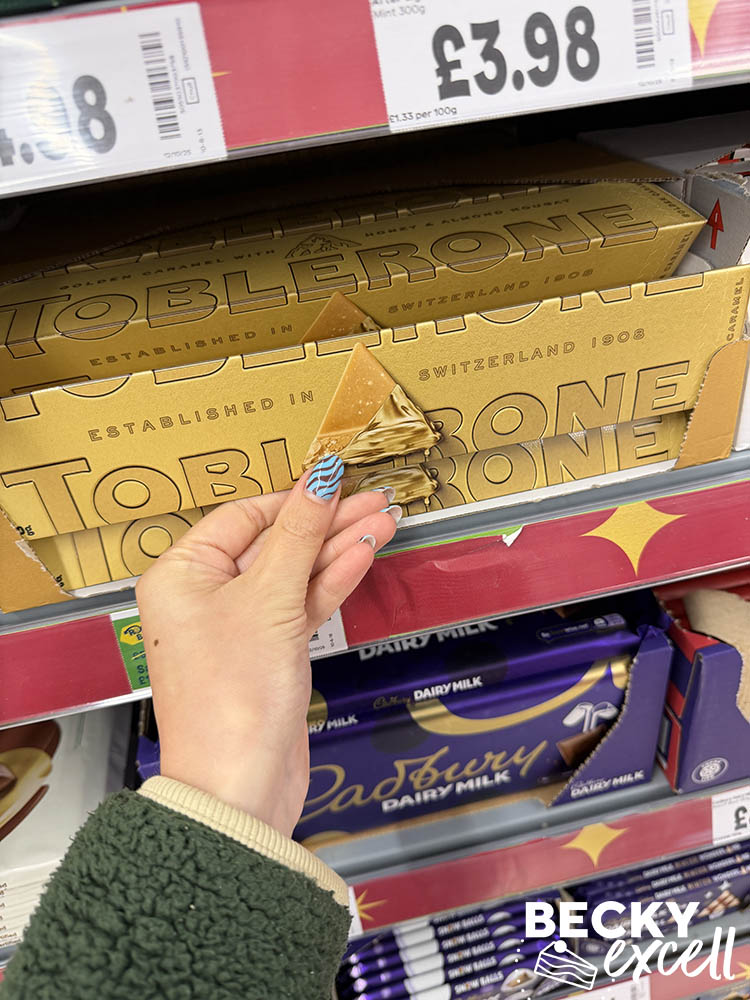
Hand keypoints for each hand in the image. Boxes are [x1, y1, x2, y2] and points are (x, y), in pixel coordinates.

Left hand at [135, 457, 399, 836]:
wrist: (241, 787)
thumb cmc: (231, 698)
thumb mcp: (269, 599)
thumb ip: (299, 535)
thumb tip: (319, 478)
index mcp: (181, 575)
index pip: (244, 516)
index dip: (294, 498)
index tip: (337, 481)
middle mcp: (205, 596)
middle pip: (274, 542)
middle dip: (327, 522)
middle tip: (374, 500)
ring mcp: (240, 625)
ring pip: (294, 573)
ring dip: (339, 549)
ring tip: (384, 520)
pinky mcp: (270, 652)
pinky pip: (302, 605)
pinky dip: (332, 582)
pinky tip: (364, 555)